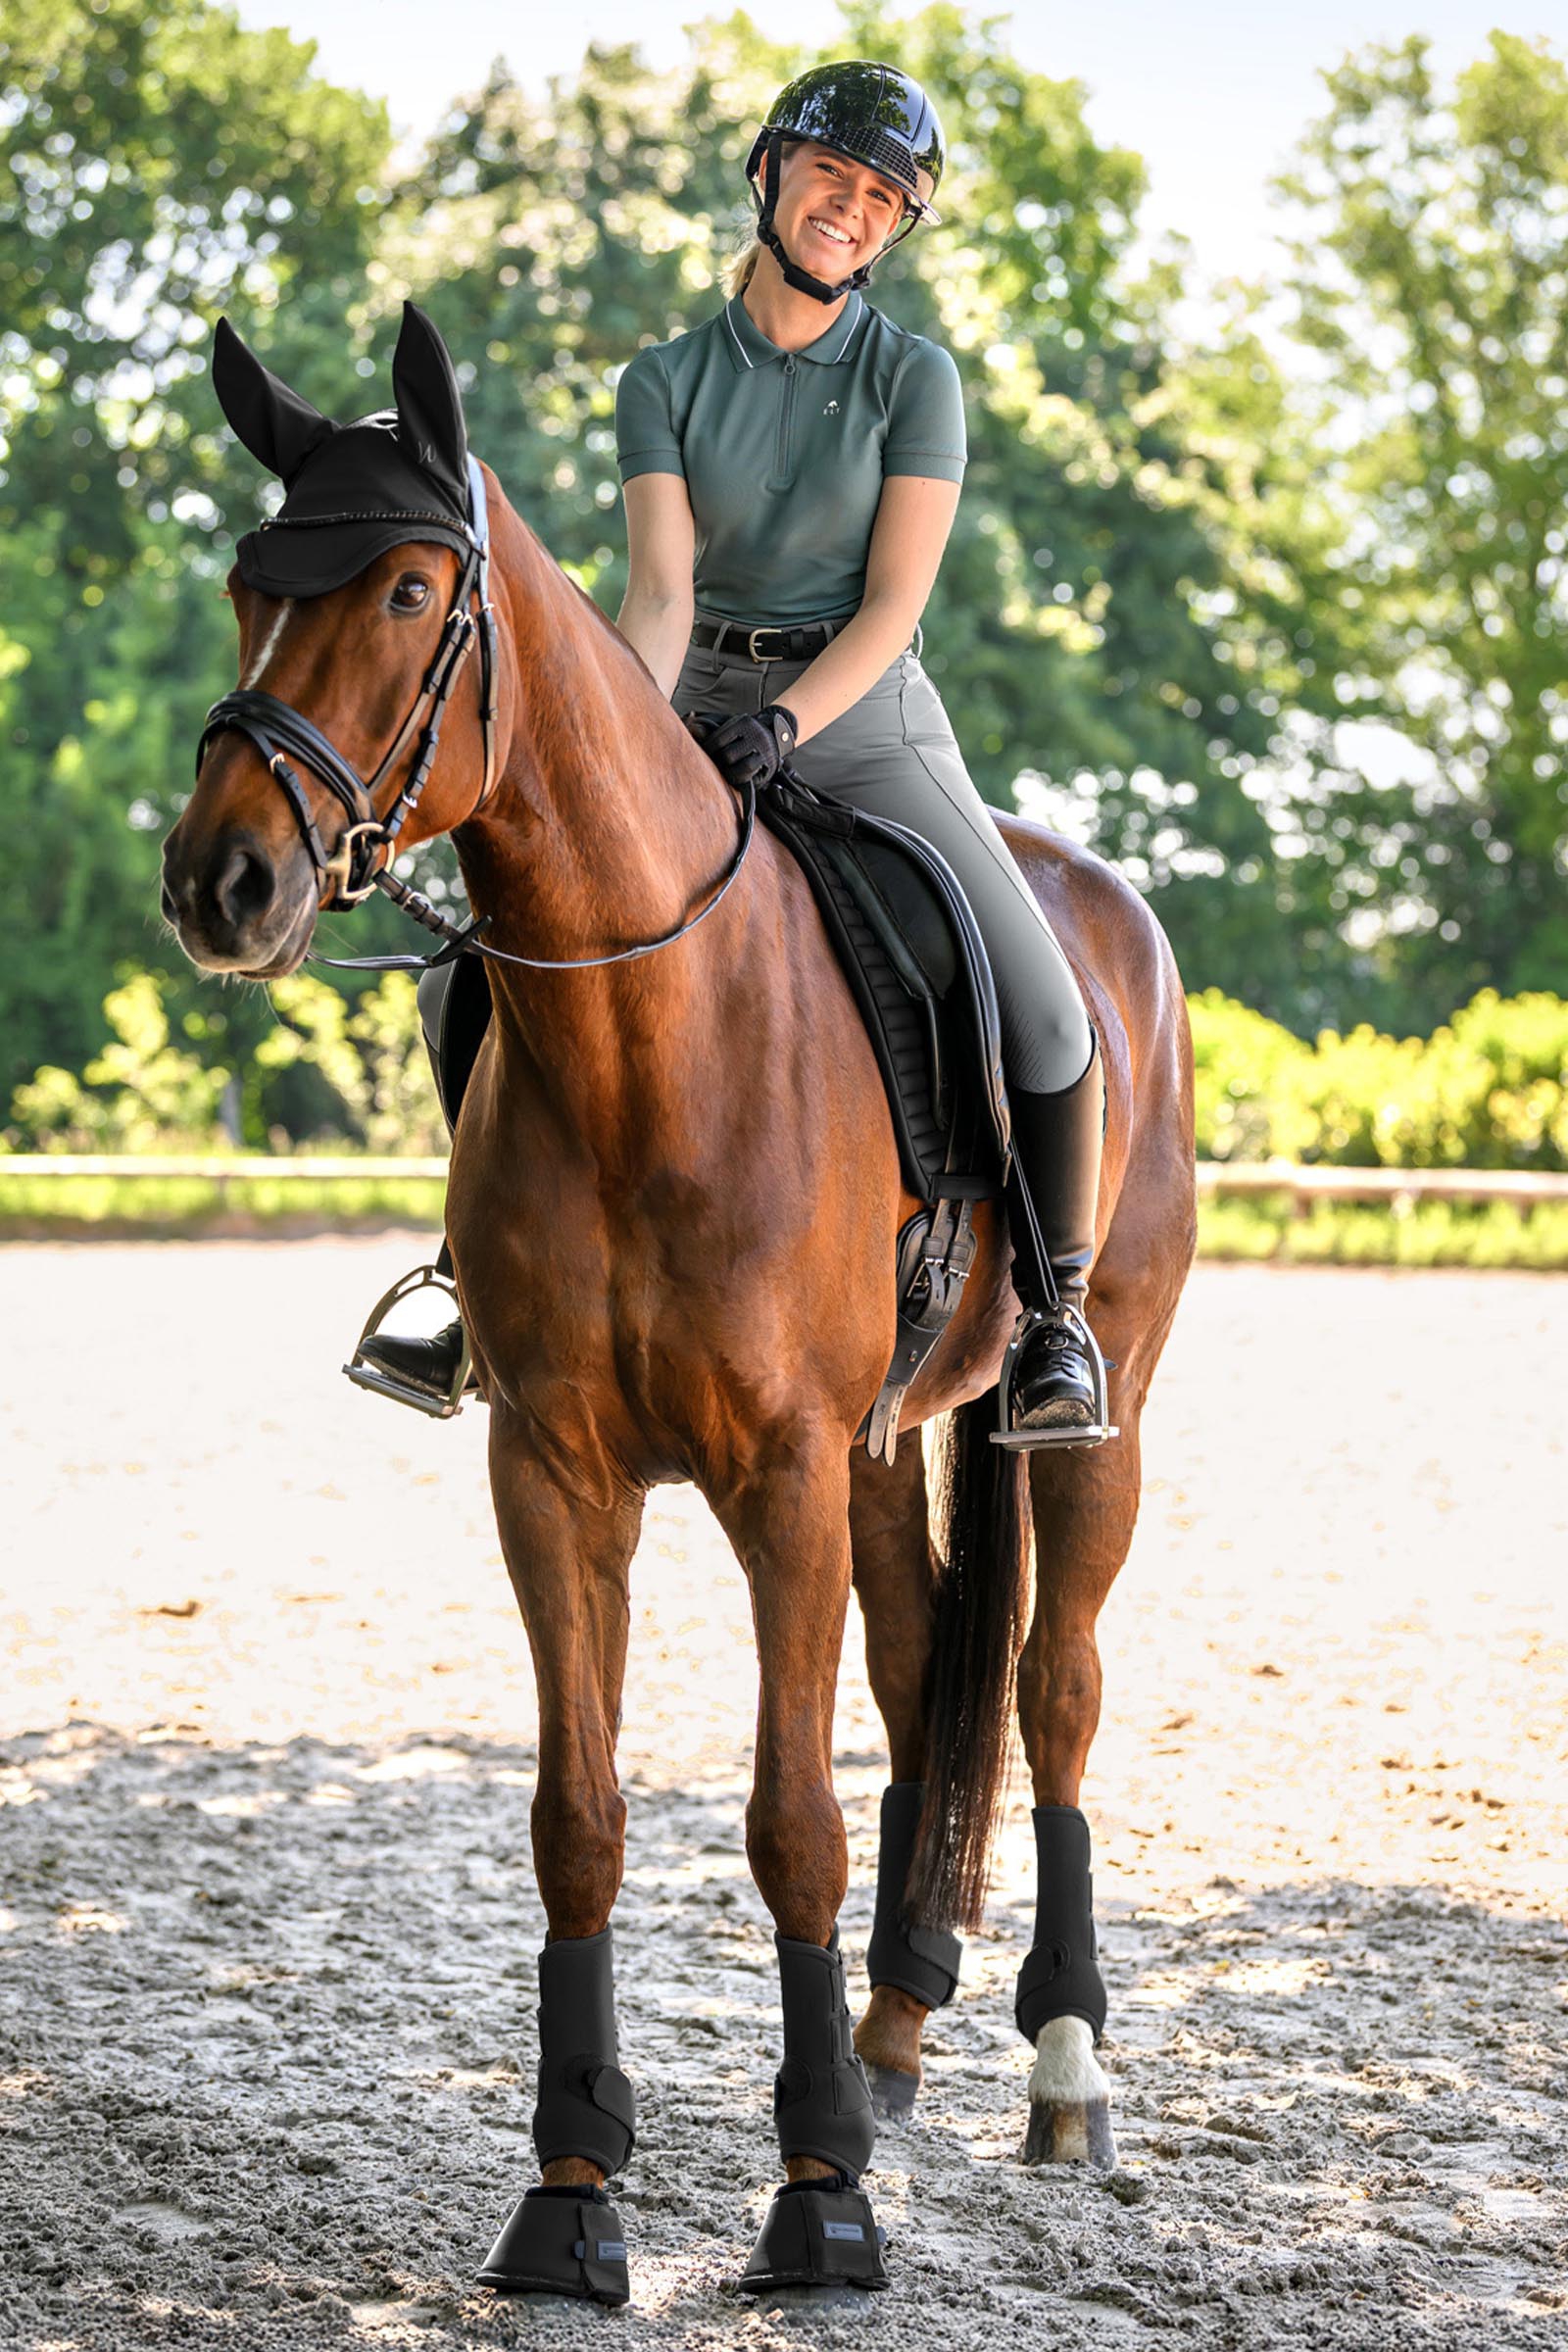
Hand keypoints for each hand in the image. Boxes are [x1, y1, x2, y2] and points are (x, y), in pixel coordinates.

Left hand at [683, 703, 797, 791]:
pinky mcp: (768, 767)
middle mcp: (756, 735)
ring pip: (740, 768)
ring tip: (727, 769)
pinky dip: (740, 777)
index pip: (718, 740)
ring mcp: (764, 752)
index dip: (707, 750)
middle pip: (727, 756)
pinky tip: (736, 774)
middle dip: (719, 762)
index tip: (702, 754)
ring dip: (730, 772)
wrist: (775, 735)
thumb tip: (690, 726)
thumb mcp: (728, 724)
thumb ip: (708, 726)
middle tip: (715, 763)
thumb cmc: (743, 732)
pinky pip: (750, 777)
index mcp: (743, 723)